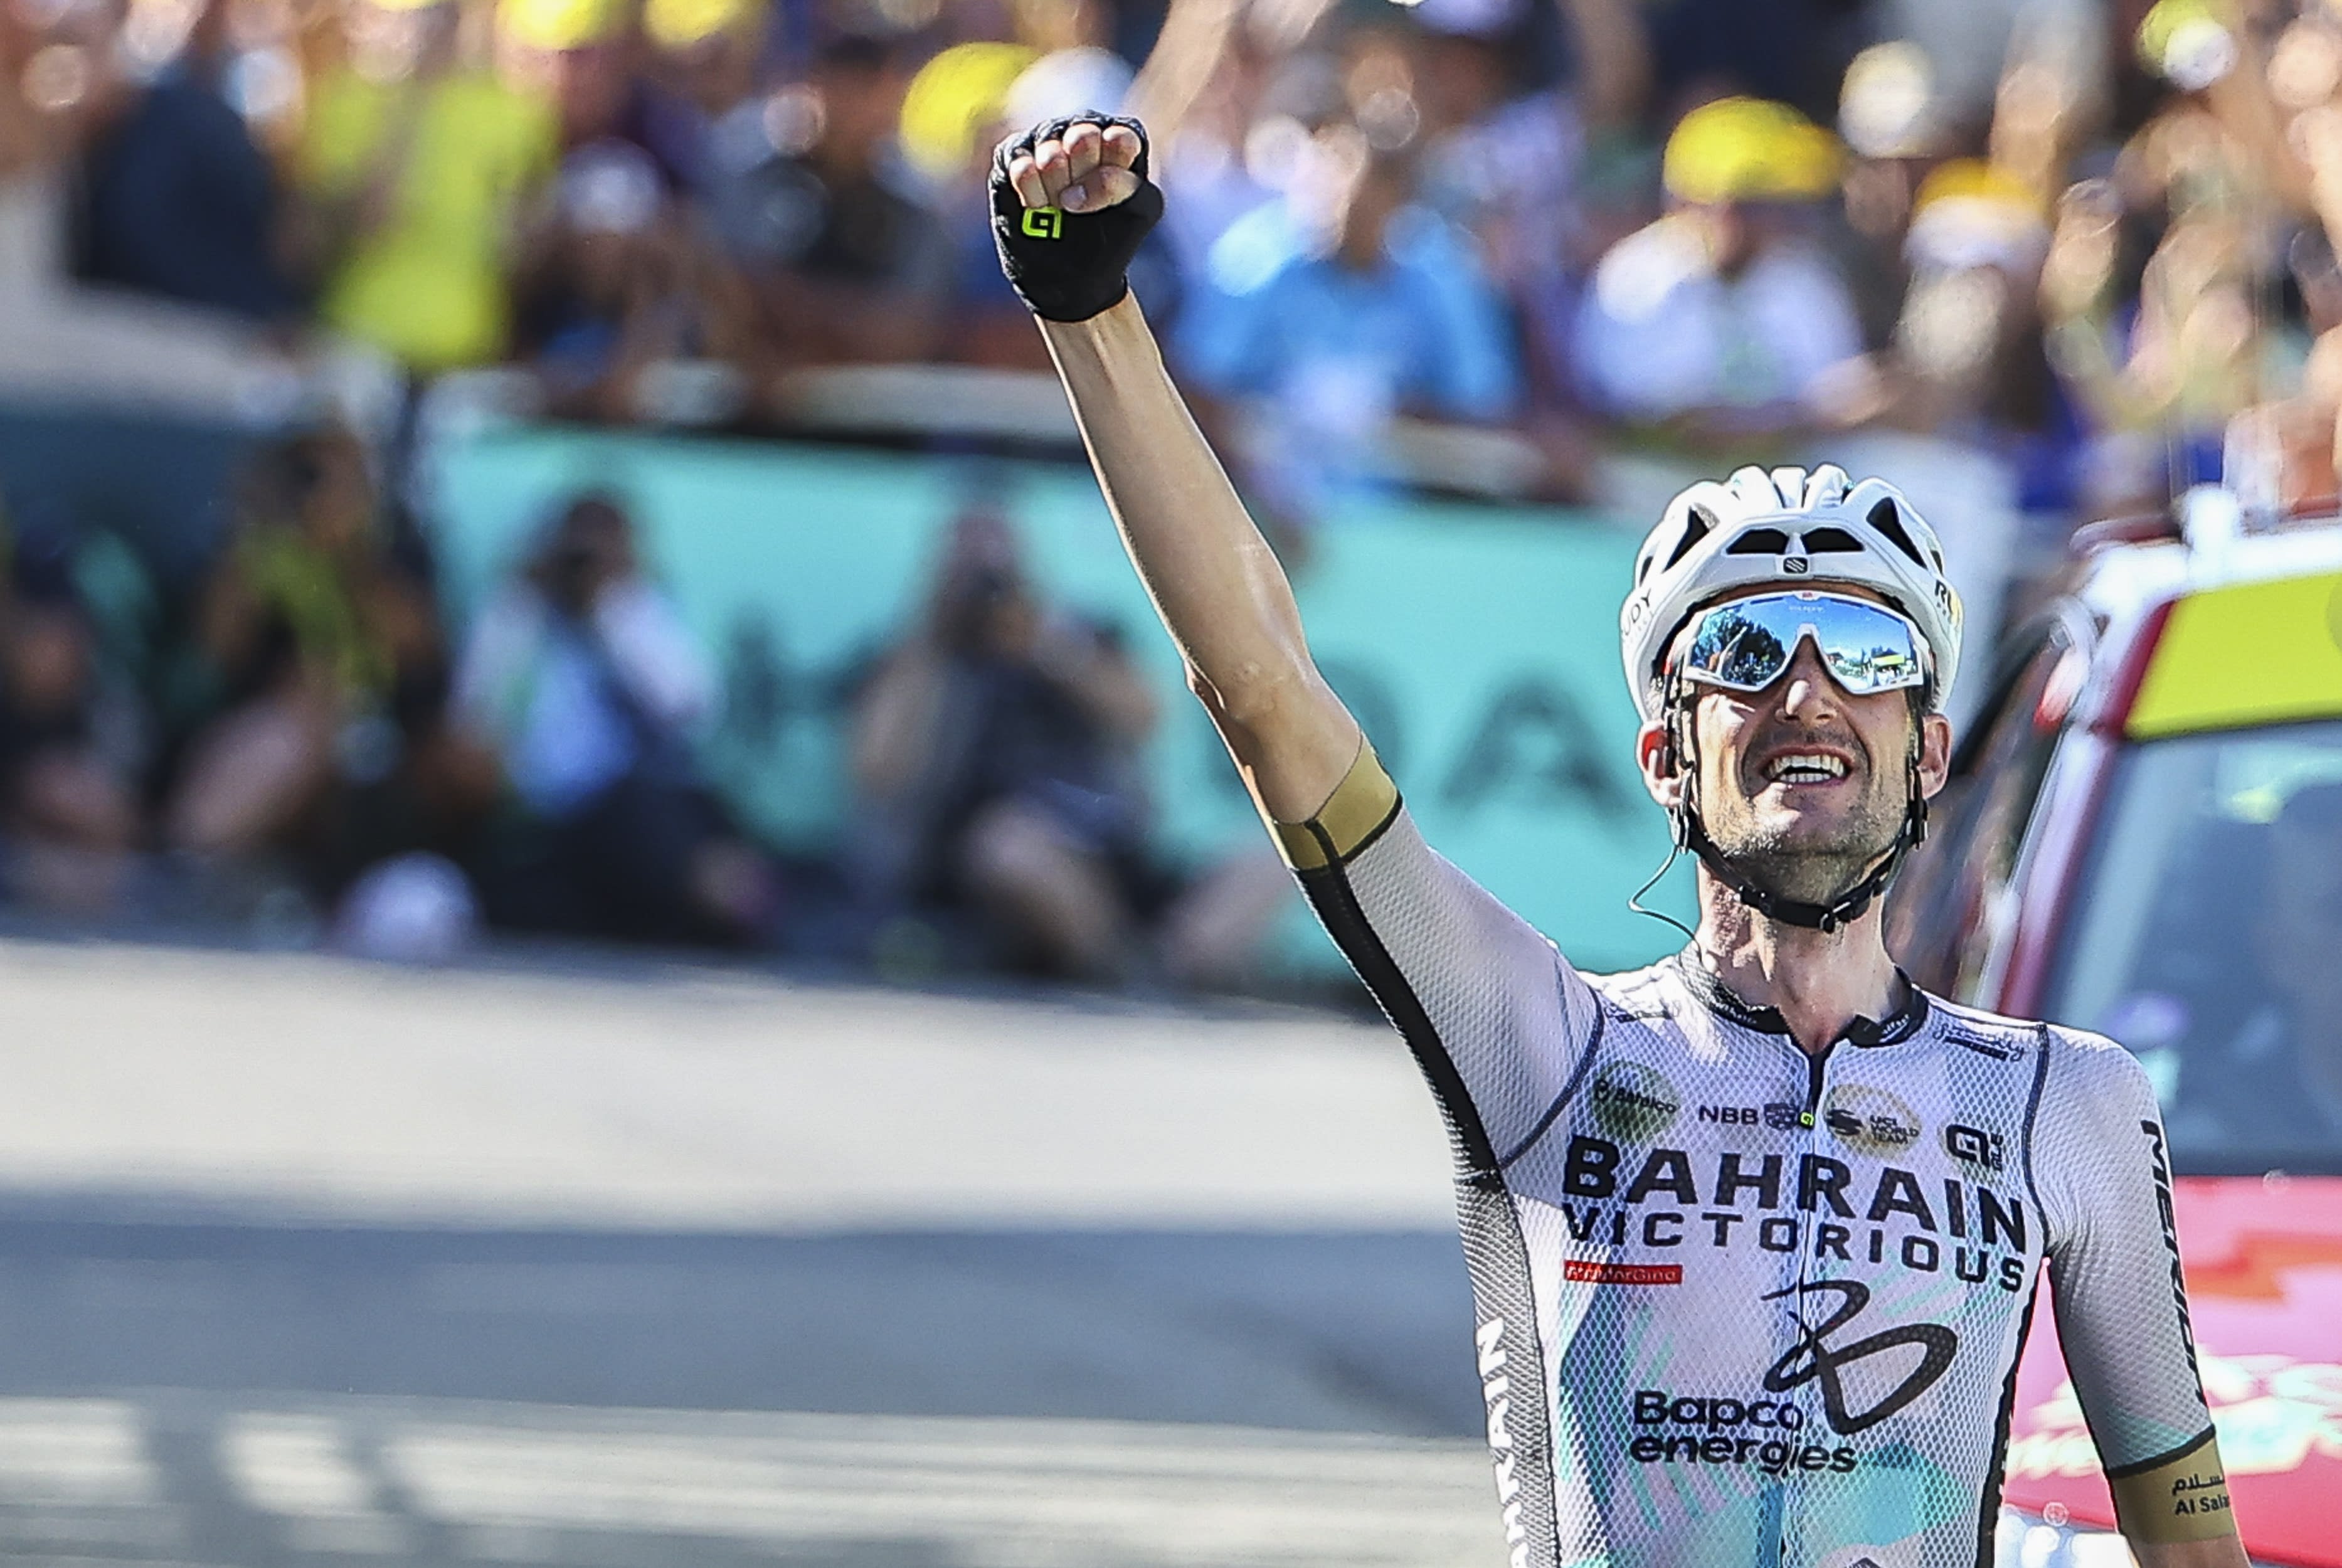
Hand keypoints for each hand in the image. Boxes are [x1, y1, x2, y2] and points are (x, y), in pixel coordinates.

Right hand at [991, 114, 1164, 321]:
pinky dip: (1029, 187)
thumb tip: (1072, 189)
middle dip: (1083, 177)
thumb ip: (1121, 185)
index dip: (1113, 164)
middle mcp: (1082, 138)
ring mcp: (1047, 145)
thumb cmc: (1109, 240)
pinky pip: (1019, 162)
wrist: (1069, 273)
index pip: (1120, 138)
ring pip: (1050, 150)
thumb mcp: (1137, 214)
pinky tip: (1036, 206)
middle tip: (1080, 202)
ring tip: (1058, 208)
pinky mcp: (1015, 158)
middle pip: (1083, 138)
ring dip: (1055, 187)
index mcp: (1119, 147)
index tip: (1107, 190)